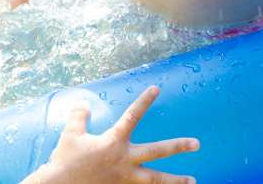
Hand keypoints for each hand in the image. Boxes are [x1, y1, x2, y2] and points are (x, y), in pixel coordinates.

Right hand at [31, 86, 198, 183]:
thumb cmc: (65, 161)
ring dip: (175, 180)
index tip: (156, 88)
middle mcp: (124, 159)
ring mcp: (125, 178)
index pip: (132, 116)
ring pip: (156, 179)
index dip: (144, 100)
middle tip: (197, 144)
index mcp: (113, 141)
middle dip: (178, 146)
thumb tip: (83, 104)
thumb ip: (79, 117)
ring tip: (192, 181)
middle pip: (157, 152)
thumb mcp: (70, 135)